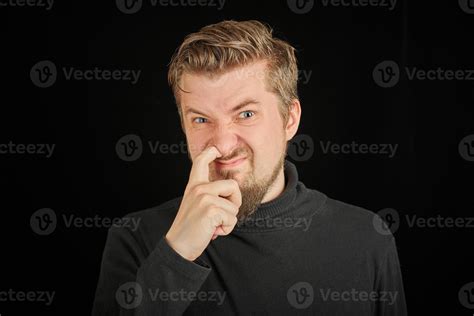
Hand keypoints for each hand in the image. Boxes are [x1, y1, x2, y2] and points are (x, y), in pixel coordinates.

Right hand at [165, 146, 241, 260]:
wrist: (178, 247)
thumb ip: (209, 196)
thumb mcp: (196, 206)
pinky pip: (232, 218)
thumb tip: (232, 189)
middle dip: (234, 203)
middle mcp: (198, 188)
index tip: (216, 149)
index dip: (210, 153)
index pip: (200, 162)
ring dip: (228, 221)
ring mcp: (204, 197)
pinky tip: (213, 232)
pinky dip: (226, 229)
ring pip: (234, 206)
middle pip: (233, 186)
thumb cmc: (191, 229)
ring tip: (212, 226)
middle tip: (221, 217)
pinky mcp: (211, 209)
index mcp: (194, 186)